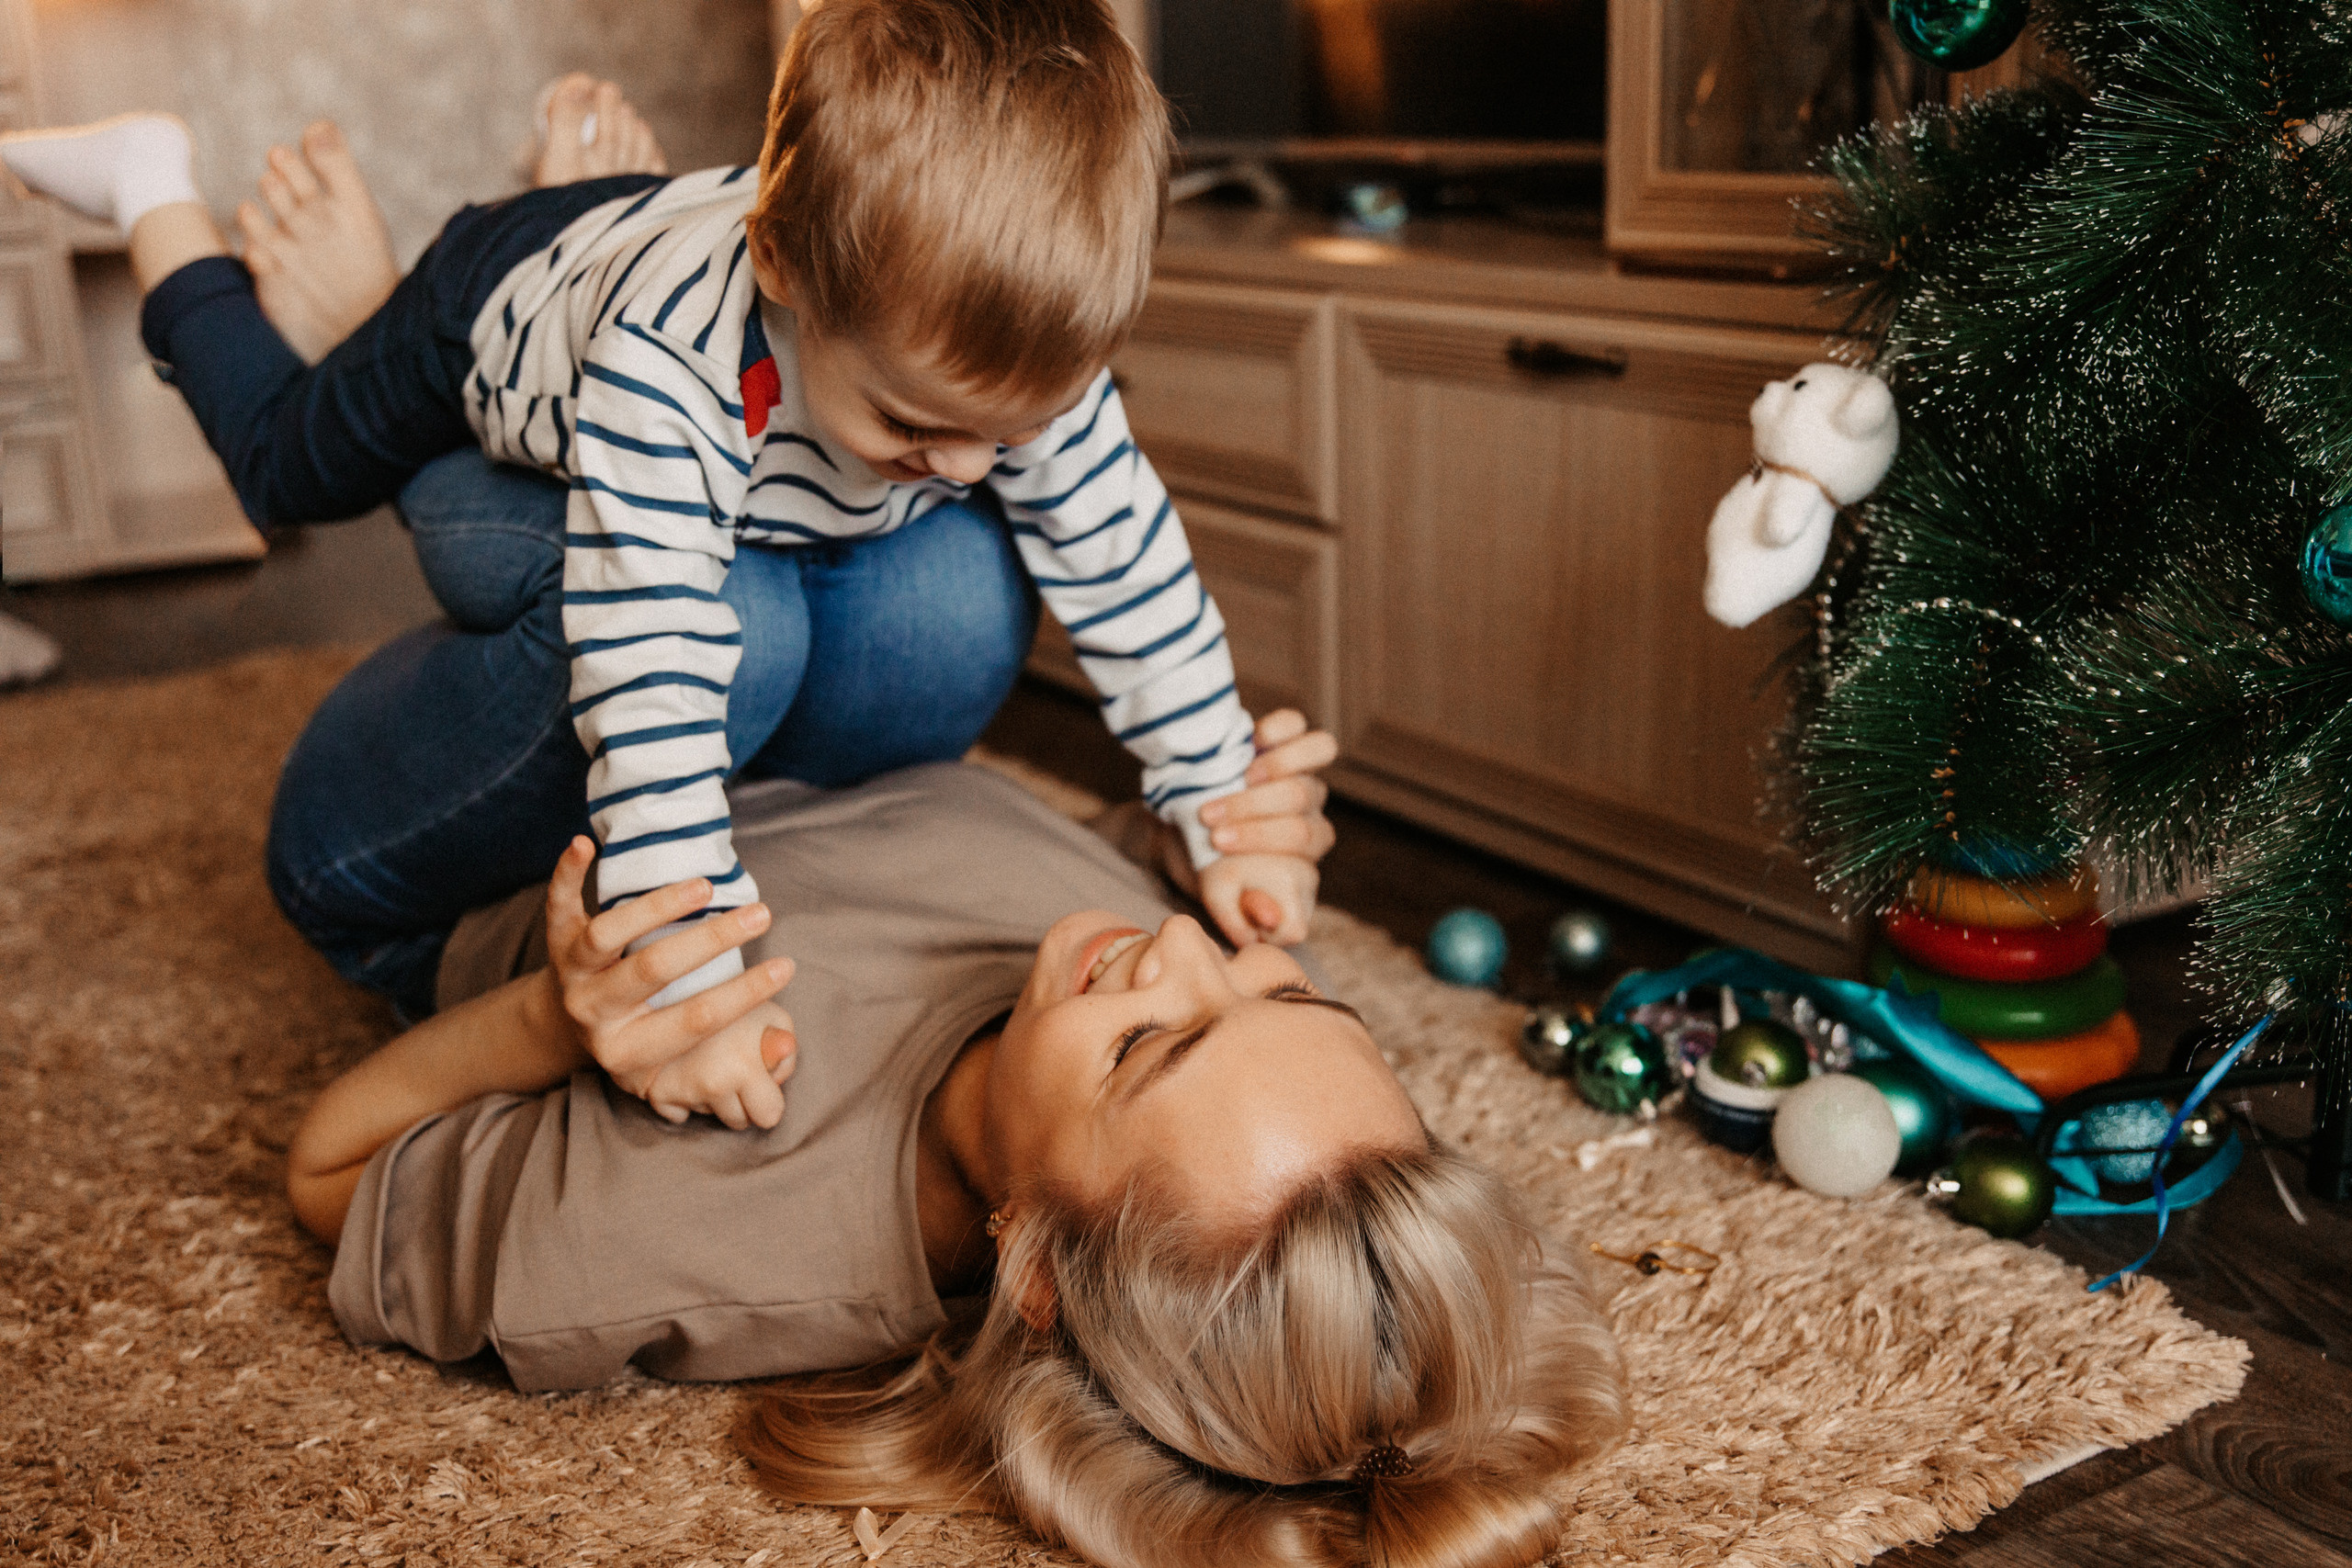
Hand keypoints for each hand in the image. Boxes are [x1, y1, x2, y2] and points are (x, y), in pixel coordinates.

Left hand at [546, 837, 797, 1122]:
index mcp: (628, 1049)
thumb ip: (724, 1048)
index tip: (787, 966)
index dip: (744, 994)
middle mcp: (594, 1012)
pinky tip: (584, 844)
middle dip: (712, 940)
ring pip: (607, 935)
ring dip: (657, 906)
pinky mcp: (555, 940)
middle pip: (652, 970)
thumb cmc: (640, 1035)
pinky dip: (568, 874)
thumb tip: (785, 1043)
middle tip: (761, 914)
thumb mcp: (672, 1061)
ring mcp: (571, 974)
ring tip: (705, 887)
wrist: (564, 1026)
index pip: (695, 1020)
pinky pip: (558, 904)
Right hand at [637, 998, 799, 1129]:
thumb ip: (786, 1051)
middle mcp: (711, 1083)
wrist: (679, 983)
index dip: (769, 1100)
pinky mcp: (656, 1092)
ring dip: (711, 1098)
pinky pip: (677, 1114)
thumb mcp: (774, 1016)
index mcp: (744, 1067)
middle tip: (733, 1068)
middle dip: (741, 1103)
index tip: (761, 1081)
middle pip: (738, 1122)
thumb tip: (777, 1078)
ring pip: (708, 1115)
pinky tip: (685, 1070)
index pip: (770, 1116)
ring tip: (708, 1061)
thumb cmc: (734, 999)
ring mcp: (681, 1089)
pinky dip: (682, 1099)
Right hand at [1185, 709, 1337, 944]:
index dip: (1265, 836)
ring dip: (1272, 770)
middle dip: (1253, 810)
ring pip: (1309, 763)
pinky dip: (1280, 730)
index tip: (1217, 843)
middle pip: (1302, 799)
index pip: (1307, 837)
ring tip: (1237, 777)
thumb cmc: (1197, 859)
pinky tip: (1254, 739)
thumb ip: (1239, 908)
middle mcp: (1308, 808)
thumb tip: (1270, 922)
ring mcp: (1297, 771)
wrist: (1173, 820)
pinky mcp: (1281, 737)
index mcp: (1303, 847)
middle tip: (1209, 820)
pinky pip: (1297, 725)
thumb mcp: (1212, 888)